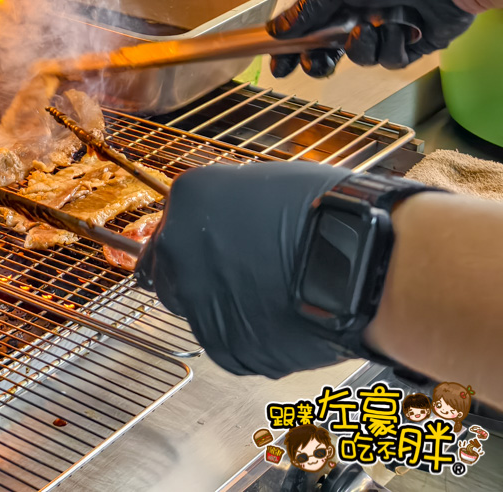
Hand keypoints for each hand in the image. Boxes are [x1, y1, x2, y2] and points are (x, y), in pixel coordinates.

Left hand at [136, 161, 355, 377]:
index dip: (195, 240)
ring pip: (195, 309)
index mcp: (187, 199)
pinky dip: (246, 336)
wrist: (357, 259)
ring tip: (268, 297)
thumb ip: (226, 206)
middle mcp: (178, 249)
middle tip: (237, 275)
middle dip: (196, 274)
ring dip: (221, 306)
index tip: (213, 247)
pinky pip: (226, 342)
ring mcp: (196, 299)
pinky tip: (279, 318)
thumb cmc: (326, 214)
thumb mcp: (263, 183)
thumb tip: (225, 220)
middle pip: (168, 270)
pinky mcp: (221, 344)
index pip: (170, 226)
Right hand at [268, 0, 472, 77]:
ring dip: (363, 44)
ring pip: (360, 57)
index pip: (307, 25)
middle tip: (316, 62)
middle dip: (320, 60)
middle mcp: (361, 11)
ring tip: (374, 24)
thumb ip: (305, 10)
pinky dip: (393, 46)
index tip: (278, 65)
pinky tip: (402, 26)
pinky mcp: (412, 43)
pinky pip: (390, 60)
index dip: (290, 47)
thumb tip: (278, 29)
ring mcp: (386, 29)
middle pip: (330, 50)